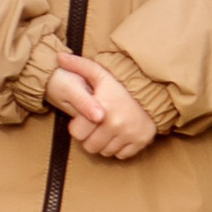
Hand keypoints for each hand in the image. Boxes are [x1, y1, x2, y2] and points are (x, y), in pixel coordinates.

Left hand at [45, 57, 159, 159]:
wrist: (153, 89)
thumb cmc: (122, 83)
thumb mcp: (100, 72)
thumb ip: (78, 66)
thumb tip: (58, 56)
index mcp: (102, 108)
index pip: (77, 133)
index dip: (78, 126)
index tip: (84, 119)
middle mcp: (115, 124)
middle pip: (89, 146)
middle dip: (89, 137)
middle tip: (95, 126)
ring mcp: (129, 134)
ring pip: (104, 152)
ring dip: (103, 143)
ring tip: (107, 130)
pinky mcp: (140, 141)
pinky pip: (121, 155)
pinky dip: (118, 148)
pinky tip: (119, 135)